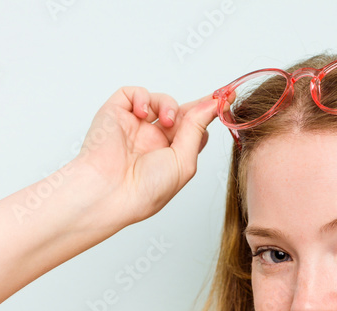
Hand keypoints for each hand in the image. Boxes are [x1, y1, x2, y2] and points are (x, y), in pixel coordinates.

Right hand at [71, 86, 218, 227]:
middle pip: (180, 113)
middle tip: (211, 101)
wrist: (110, 191)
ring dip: (169, 105)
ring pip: (160, 101)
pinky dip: (142, 97)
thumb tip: (214, 104)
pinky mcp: (115, 114)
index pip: (193, 129)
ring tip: (167, 121)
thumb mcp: (184, 161)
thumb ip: (197, 129)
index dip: (208, 114)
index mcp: (171, 155)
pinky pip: (133, 93)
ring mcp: (134, 126)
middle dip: (194, 108)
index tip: (226, 99)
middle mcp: (153, 140)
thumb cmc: (146, 189)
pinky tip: (143, 113)